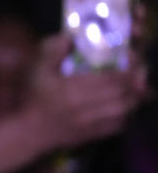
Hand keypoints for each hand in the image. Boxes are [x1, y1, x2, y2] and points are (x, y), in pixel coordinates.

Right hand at [23, 33, 146, 150]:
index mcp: (73, 90)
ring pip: (125, 111)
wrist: (31, 132)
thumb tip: (69, 37)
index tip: (133, 59)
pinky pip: (120, 125)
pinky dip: (129, 115)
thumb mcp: (38, 72)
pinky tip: (127, 106)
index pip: (110, 79)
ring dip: (136, 98)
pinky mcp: (95, 135)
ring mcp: (92, 124)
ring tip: (139, 87)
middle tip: (141, 71)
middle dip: (136, 83)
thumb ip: (53, 53)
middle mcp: (86, 108)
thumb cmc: (35, 99)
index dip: (127, 69)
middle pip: (123, 95)